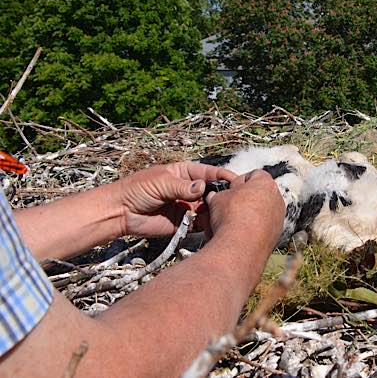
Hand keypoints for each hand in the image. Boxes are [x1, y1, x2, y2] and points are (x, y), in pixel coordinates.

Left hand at [117, 162, 236, 236]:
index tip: (236, 181)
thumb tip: (203, 187)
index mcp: (186, 173)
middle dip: (222, 195)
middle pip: (212, 191)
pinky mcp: (184, 223)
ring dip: (215, 211)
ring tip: (222, 214)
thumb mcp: (161, 182)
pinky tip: (213, 224)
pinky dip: (207, 224)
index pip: (209, 173)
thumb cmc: (138, 190)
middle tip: (231, 200)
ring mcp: (188, 206)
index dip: (223, 176)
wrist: (120, 213)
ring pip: (209, 208)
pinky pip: (200, 223)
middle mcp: (190, 190)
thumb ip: (183, 186)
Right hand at [205, 169, 284, 237]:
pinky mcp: (277, 233)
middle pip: (260, 193)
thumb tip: (217, 197)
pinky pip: (265, 226)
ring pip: (263, 211)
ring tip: (234, 222)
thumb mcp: (218, 198)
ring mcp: (279, 216)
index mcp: (265, 183)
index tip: (230, 190)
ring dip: (251, 214)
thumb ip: (221, 194)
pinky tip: (241, 233)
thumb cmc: (230, 217)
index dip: (239, 181)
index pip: (254, 175)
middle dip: (246, 198)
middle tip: (231, 205)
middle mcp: (277, 198)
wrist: (240, 247)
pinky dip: (255, 228)